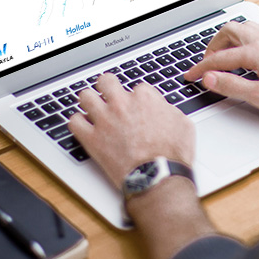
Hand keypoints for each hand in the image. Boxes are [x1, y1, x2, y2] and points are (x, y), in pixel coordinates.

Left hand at [68, 74, 194, 186]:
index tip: (137, 107)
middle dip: (108, 86)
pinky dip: (77, 123)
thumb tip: (163, 109)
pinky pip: (74, 122)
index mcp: (144, 98)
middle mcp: (122, 105)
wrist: (158, 177)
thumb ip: (169, 110)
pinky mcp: (92, 139)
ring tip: (92, 107)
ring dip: (89, 101)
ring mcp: (105, 120)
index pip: (137, 87)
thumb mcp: (183, 125)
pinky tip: (84, 127)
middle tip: (109, 94)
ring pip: (85, 96)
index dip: (137, 98)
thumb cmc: (172, 155)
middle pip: (106, 81)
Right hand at [185, 21, 258, 118]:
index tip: (191, 76)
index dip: (201, 68)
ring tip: (221, 57)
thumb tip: (210, 78)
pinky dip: (241, 39)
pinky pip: (255, 32)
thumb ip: (232, 86)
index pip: (219, 58)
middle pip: (229, 31)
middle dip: (212, 46)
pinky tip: (243, 54)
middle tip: (205, 64)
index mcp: (256, 51)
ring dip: (227, 39)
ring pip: (243, 27)